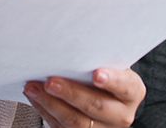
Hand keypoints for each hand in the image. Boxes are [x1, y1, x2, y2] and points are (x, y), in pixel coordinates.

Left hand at [23, 67, 145, 127]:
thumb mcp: (110, 64)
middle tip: (51, 81)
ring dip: (51, 104)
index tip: (97, 74)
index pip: (125, 86)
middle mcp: (121, 115)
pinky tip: (35, 98)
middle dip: (71, 93)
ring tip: (34, 88)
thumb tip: (72, 45)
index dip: (112, 80)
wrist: (106, 94)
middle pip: (96, 106)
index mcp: (132, 92)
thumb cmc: (106, 72)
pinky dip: (46, 111)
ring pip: (76, 122)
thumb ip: (99, 58)